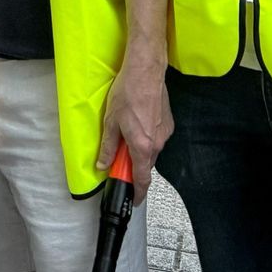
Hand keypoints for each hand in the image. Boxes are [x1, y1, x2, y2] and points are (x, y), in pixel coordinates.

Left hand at [99, 54, 171, 203]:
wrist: (146, 71)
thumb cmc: (127, 93)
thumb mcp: (110, 121)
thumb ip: (107, 146)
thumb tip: (102, 164)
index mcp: (142, 146)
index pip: (142, 179)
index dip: (137, 192)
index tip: (133, 200)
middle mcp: (157, 143)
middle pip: (146, 164)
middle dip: (134, 166)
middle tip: (120, 159)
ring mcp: (165, 133)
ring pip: (152, 151)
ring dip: (140, 149)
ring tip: (127, 133)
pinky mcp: (169, 123)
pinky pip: (157, 138)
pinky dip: (147, 137)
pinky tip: (138, 122)